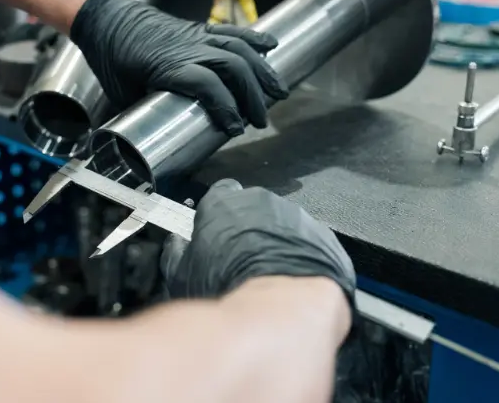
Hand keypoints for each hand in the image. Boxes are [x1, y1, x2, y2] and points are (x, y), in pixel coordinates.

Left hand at [70, 0, 288, 136]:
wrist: (107, 17)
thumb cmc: (110, 58)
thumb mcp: (121, 93)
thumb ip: (144, 114)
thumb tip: (155, 142)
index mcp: (168, 66)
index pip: (208, 86)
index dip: (226, 108)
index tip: (235, 129)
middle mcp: (188, 48)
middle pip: (232, 68)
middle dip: (253, 95)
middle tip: (261, 120)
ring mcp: (196, 36)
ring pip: (239, 49)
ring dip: (262, 70)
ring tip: (279, 92)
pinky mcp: (199, 28)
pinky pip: (232, 31)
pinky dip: (254, 39)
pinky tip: (271, 47)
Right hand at [161, 179, 355, 305]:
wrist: (282, 306)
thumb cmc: (228, 286)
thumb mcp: (181, 275)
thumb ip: (176, 253)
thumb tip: (174, 246)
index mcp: (222, 201)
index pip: (219, 193)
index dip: (218, 215)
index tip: (216, 234)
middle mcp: (260, 200)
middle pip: (252, 209)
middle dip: (248, 230)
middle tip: (241, 262)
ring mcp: (296, 216)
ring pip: (283, 226)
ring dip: (277, 244)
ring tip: (268, 278)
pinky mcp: (324, 237)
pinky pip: (310, 245)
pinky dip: (302, 260)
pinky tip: (293, 284)